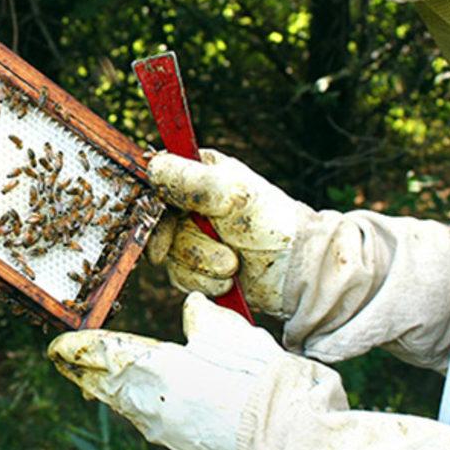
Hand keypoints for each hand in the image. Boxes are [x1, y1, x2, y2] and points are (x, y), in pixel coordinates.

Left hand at [48, 292, 283, 449]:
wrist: (289, 433)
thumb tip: (191, 306)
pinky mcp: (184, 445)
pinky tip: (137, 404)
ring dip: (108, 391)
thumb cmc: (257, 377)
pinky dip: (134, 406)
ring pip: (125, 406)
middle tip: (66, 363)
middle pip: (107, 385)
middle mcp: (151, 404)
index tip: (58, 346)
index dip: (79, 349)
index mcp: (154, 370)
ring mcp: (167, 430)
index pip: (104, 355)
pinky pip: (147, 420)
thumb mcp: (227, 332)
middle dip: (86, 373)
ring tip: (93, 383)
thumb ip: (201, 317)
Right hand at [146, 150, 306, 314]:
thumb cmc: (273, 224)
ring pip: (169, 254)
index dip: (155, 204)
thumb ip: (190, 181)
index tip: (167, 220)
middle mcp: (190, 202)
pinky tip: (229, 280)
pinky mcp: (196, 265)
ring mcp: (192, 235)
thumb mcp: (232, 194)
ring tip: (234, 265)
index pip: (155, 181)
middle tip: (224, 254)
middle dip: (190, 244)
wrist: (297, 271)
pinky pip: (179, 277)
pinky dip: (203, 281)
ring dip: (201, 264)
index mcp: (197, 172)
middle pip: (158, 224)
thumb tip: (152, 168)